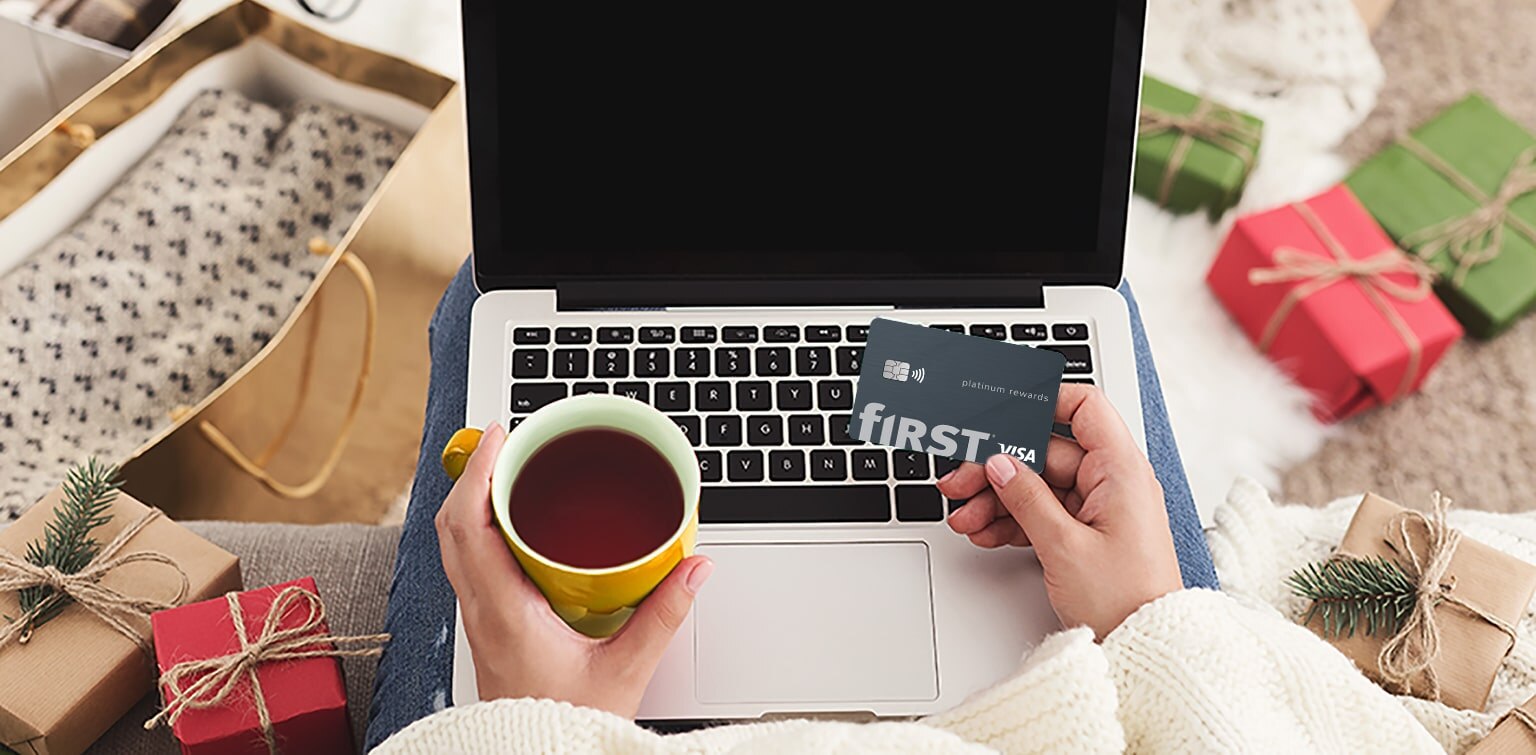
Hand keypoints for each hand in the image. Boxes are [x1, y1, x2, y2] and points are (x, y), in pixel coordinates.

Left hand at [435, 423, 713, 716]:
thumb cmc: (566, 726)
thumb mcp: (626, 670)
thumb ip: (663, 616)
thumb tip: (694, 568)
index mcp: (503, 612)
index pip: (470, 526)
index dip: (479, 472)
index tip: (502, 436)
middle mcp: (479, 611)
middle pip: (453, 525)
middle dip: (475, 472)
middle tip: (510, 441)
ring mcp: (478, 620)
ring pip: (456, 544)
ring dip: (475, 500)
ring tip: (512, 471)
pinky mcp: (487, 627)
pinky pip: (469, 563)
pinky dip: (482, 529)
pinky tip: (516, 524)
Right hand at [937, 384, 1181, 637]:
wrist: (1146, 651)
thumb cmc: (1126, 601)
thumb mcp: (1064, 546)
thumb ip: (1027, 498)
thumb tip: (999, 464)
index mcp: (1120, 471)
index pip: (1084, 408)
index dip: (1043, 401)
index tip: (1001, 410)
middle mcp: (1112, 483)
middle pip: (1045, 452)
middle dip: (998, 468)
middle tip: (960, 483)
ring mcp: (1099, 509)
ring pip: (1037, 486)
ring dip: (997, 499)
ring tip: (965, 518)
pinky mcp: (1087, 534)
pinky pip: (1042, 513)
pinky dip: (1011, 521)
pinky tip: (984, 532)